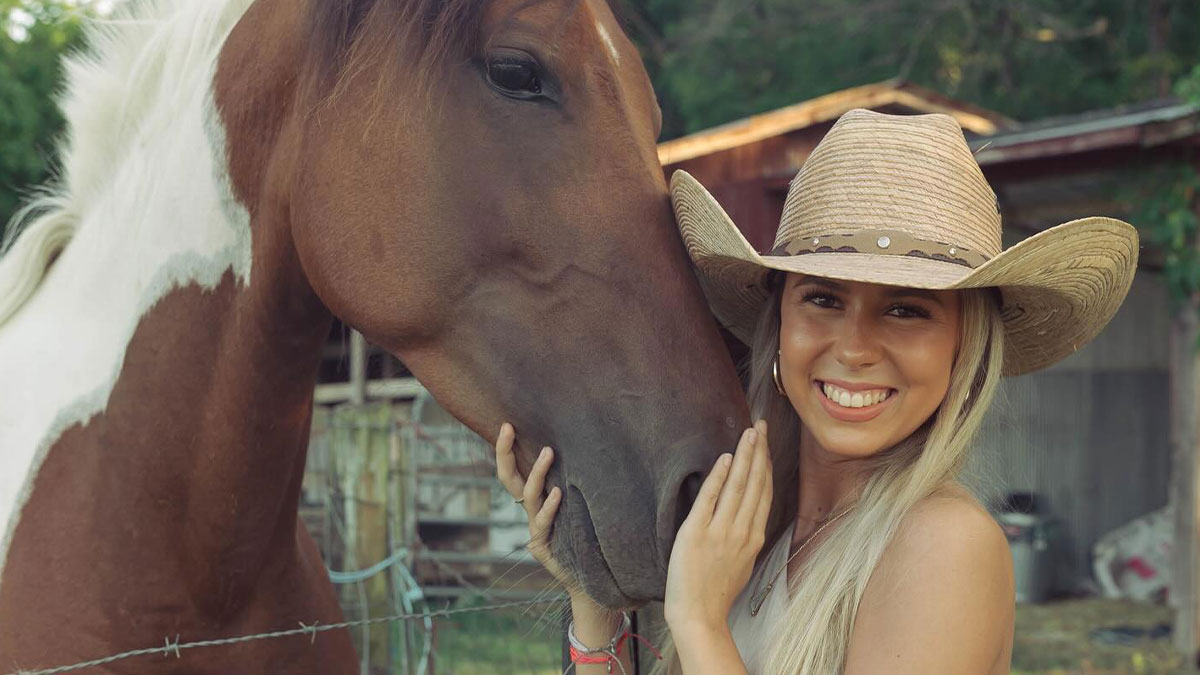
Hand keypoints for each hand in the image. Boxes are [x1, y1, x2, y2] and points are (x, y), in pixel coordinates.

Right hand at [494, 423, 576, 591]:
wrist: (591, 576)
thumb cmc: (588, 534)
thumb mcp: (579, 503)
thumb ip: (575, 481)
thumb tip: (587, 443)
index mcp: (534, 499)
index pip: (512, 470)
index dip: (505, 449)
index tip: (507, 424)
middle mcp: (530, 511)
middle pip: (509, 479)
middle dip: (505, 453)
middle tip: (509, 428)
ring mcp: (534, 529)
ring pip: (529, 496)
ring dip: (538, 472)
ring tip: (548, 452)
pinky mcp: (542, 546)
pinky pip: (543, 523)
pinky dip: (550, 507)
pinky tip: (557, 493)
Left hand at [664, 420, 771, 638]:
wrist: (698, 615)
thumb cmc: (716, 592)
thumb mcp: (742, 563)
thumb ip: (746, 536)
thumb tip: (747, 513)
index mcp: (753, 537)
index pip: (763, 493)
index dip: (765, 465)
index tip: (766, 444)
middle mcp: (741, 531)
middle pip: (755, 484)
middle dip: (759, 452)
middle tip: (760, 425)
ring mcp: (720, 531)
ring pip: (738, 487)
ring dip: (745, 457)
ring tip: (749, 433)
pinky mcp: (697, 533)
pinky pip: (710, 499)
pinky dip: (719, 477)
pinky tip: (725, 458)